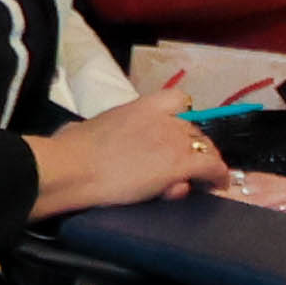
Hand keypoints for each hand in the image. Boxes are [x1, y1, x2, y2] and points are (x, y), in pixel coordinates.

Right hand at [24, 65, 227, 217]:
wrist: (72, 168)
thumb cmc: (68, 149)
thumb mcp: (82, 128)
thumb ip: (96, 129)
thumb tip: (78, 134)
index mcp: (139, 107)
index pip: (177, 100)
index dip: (182, 117)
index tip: (176, 133)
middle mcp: (163, 120)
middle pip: (193, 129)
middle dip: (193, 146)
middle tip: (187, 164)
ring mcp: (174, 141)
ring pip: (206, 148)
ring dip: (206, 162)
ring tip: (203, 179)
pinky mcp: (180, 165)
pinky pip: (212, 168)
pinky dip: (217, 176)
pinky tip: (216, 185)